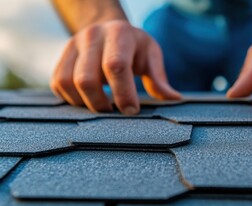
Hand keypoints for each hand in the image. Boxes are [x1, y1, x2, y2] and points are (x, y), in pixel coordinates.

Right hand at [51, 20, 180, 114]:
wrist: (107, 30)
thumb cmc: (134, 47)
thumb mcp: (151, 56)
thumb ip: (159, 78)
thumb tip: (175, 99)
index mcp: (119, 34)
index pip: (116, 66)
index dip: (123, 93)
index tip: (132, 111)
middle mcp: (92, 36)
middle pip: (87, 79)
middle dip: (101, 104)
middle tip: (115, 112)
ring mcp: (72, 46)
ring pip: (68, 84)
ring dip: (85, 104)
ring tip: (102, 107)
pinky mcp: (60, 59)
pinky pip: (58, 85)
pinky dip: (72, 99)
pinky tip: (88, 100)